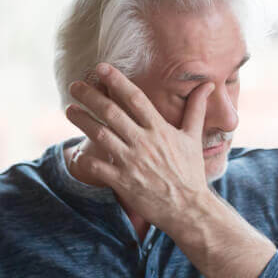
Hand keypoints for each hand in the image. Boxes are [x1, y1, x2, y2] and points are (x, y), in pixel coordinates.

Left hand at [66, 63, 215, 231]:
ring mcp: (131, 162)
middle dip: (89, 95)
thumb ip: (195, 109)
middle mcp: (143, 142)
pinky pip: (97, 166)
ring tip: (69, 109)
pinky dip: (85, 157)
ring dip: (81, 120)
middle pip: (111, 112)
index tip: (101, 68)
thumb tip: (208, 85)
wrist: (189, 208)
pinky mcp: (123, 181)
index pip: (134, 98)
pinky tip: (77, 151)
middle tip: (74, 85)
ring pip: (100, 134)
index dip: (116, 80)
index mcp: (159, 129)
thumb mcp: (193, 138)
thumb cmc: (191, 172)